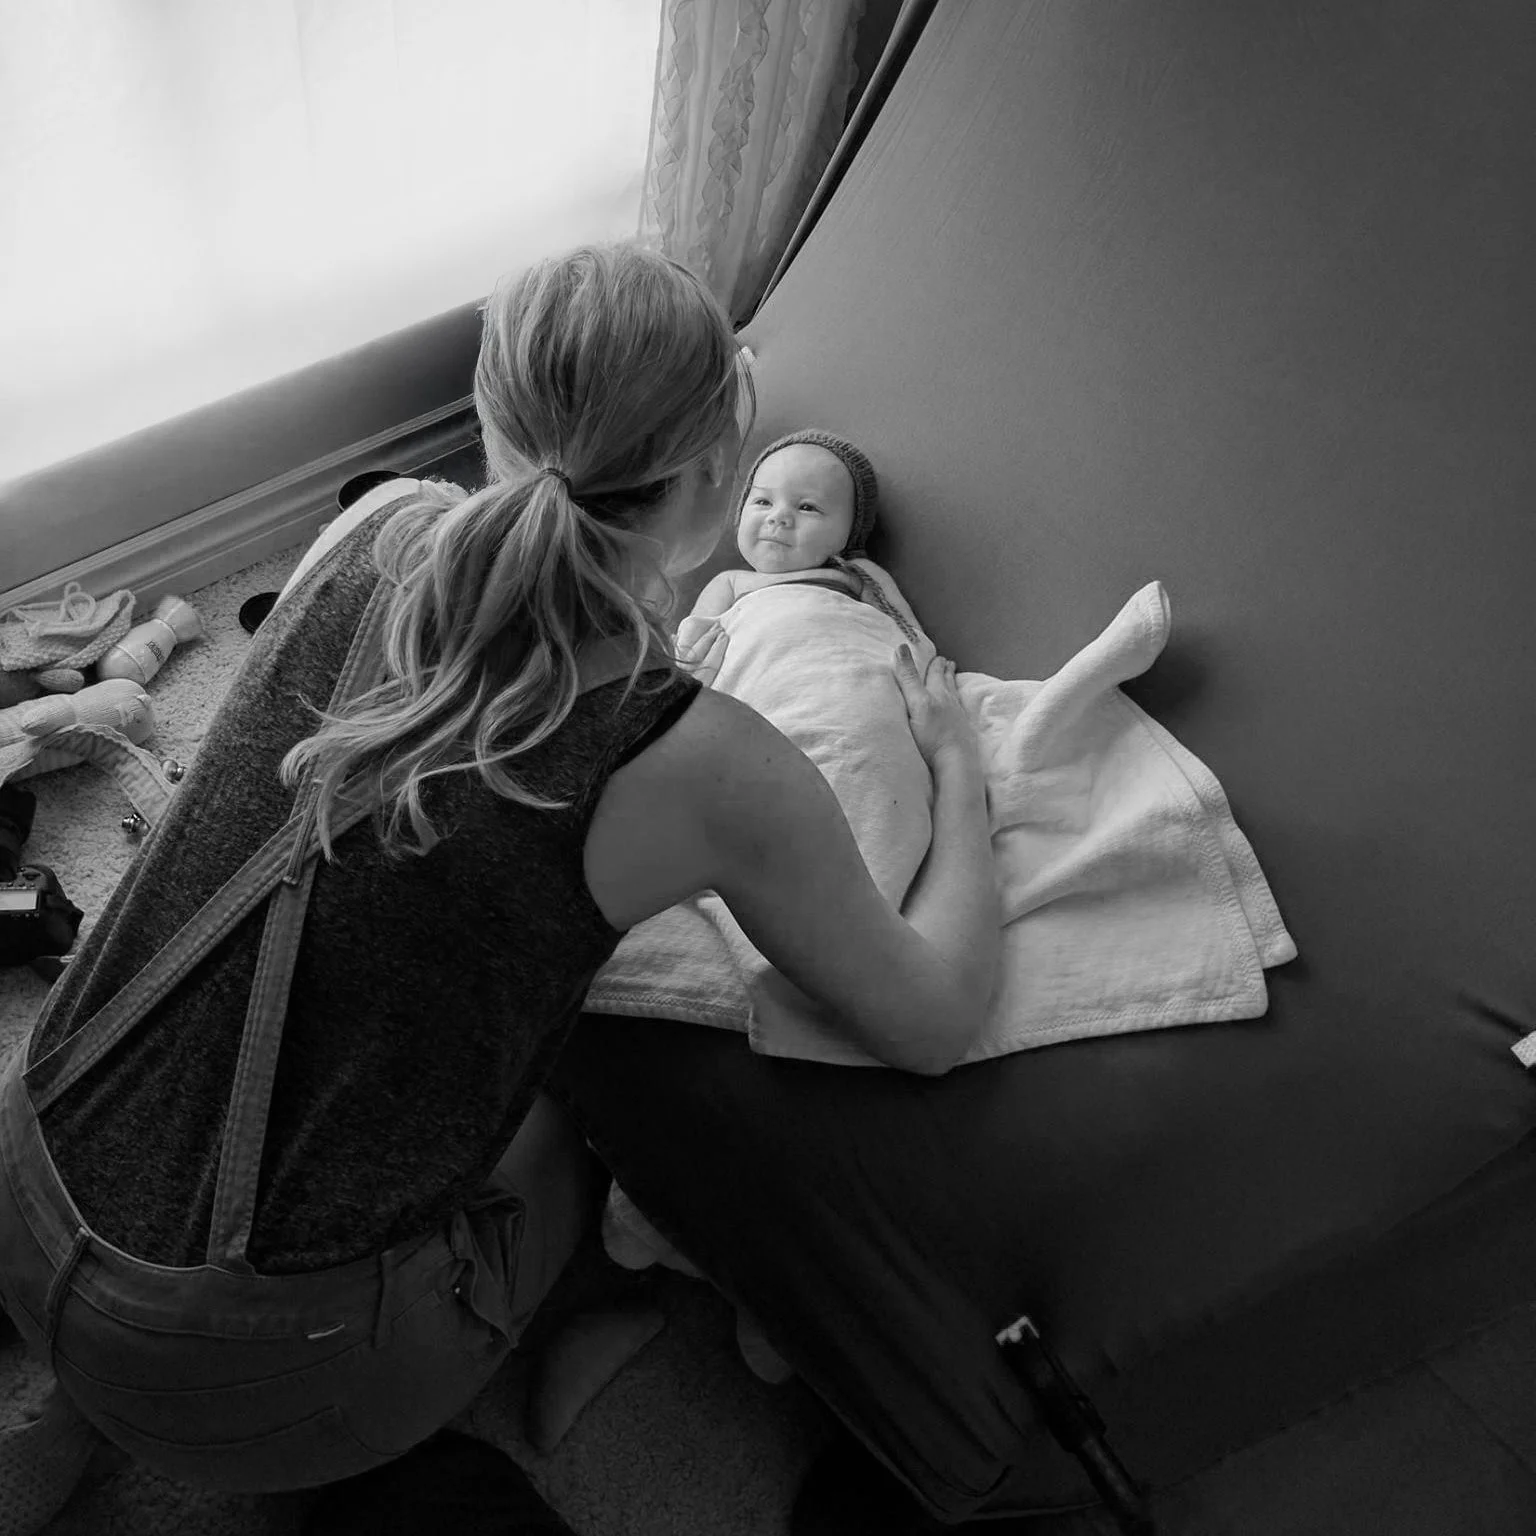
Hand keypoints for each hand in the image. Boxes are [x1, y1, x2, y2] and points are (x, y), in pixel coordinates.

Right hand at [892, 645, 973, 765]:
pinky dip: (957, 702)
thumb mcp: (915, 703)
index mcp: (936, 693)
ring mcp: (957, 717)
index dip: (934, 663)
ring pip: (954, 694)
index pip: (934, 673)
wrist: (954, 761)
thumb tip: (902, 647)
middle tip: (946, 661)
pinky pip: (959, 710)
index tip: (936, 655)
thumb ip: (908, 677)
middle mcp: (949, 702)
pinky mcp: (961, 731)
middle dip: (945, 670)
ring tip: (953, 675)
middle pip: (947, 682)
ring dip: (952, 683)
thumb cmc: (932, 734)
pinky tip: (958, 706)